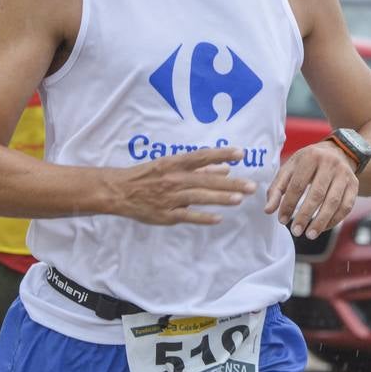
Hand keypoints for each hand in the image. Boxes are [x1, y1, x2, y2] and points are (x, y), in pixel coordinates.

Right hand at [108, 146, 255, 225]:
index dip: (221, 154)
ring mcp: (170, 198)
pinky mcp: (166, 214)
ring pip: (200, 197)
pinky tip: (218, 218)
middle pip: (206, 180)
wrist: (119, 191)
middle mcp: (174, 179)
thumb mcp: (169, 165)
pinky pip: (188, 216)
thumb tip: (225, 167)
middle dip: (230, 183)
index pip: (201, 157)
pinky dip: (203, 217)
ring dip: (220, 198)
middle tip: (250, 186)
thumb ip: (198, 168)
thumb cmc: (147, 175)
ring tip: (239, 199)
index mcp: (173, 164)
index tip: (241, 153)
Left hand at [265, 140, 358, 239]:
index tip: (282, 220)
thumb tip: (268, 210)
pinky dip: (335, 220)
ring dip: (321, 221)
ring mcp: (345, 174)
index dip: (289, 204)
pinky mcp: (354, 184)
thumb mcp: (289, 169)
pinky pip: (346, 206)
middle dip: (305, 215)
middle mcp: (330, 163)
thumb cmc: (307, 164)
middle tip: (296, 231)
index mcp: (310, 156)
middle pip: (317, 194)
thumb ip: (276, 189)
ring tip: (310, 235)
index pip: (297, 185)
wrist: (336, 151)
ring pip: (334, 202)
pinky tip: (323, 228)